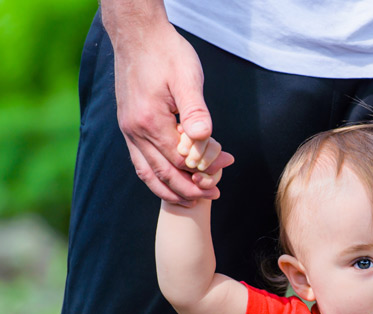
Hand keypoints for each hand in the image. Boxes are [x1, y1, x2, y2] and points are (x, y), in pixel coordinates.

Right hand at [107, 12, 231, 204]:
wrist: (138, 34)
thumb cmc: (167, 53)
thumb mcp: (187, 78)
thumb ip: (195, 111)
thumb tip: (204, 138)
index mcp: (150, 122)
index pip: (179, 160)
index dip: (202, 172)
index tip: (224, 172)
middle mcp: (134, 130)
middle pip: (162, 173)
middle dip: (188, 189)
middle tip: (212, 196)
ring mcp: (128, 129)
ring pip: (146, 172)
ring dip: (170, 189)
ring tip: (192, 199)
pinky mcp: (127, 125)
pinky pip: (139, 161)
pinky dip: (155, 176)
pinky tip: (170, 180)